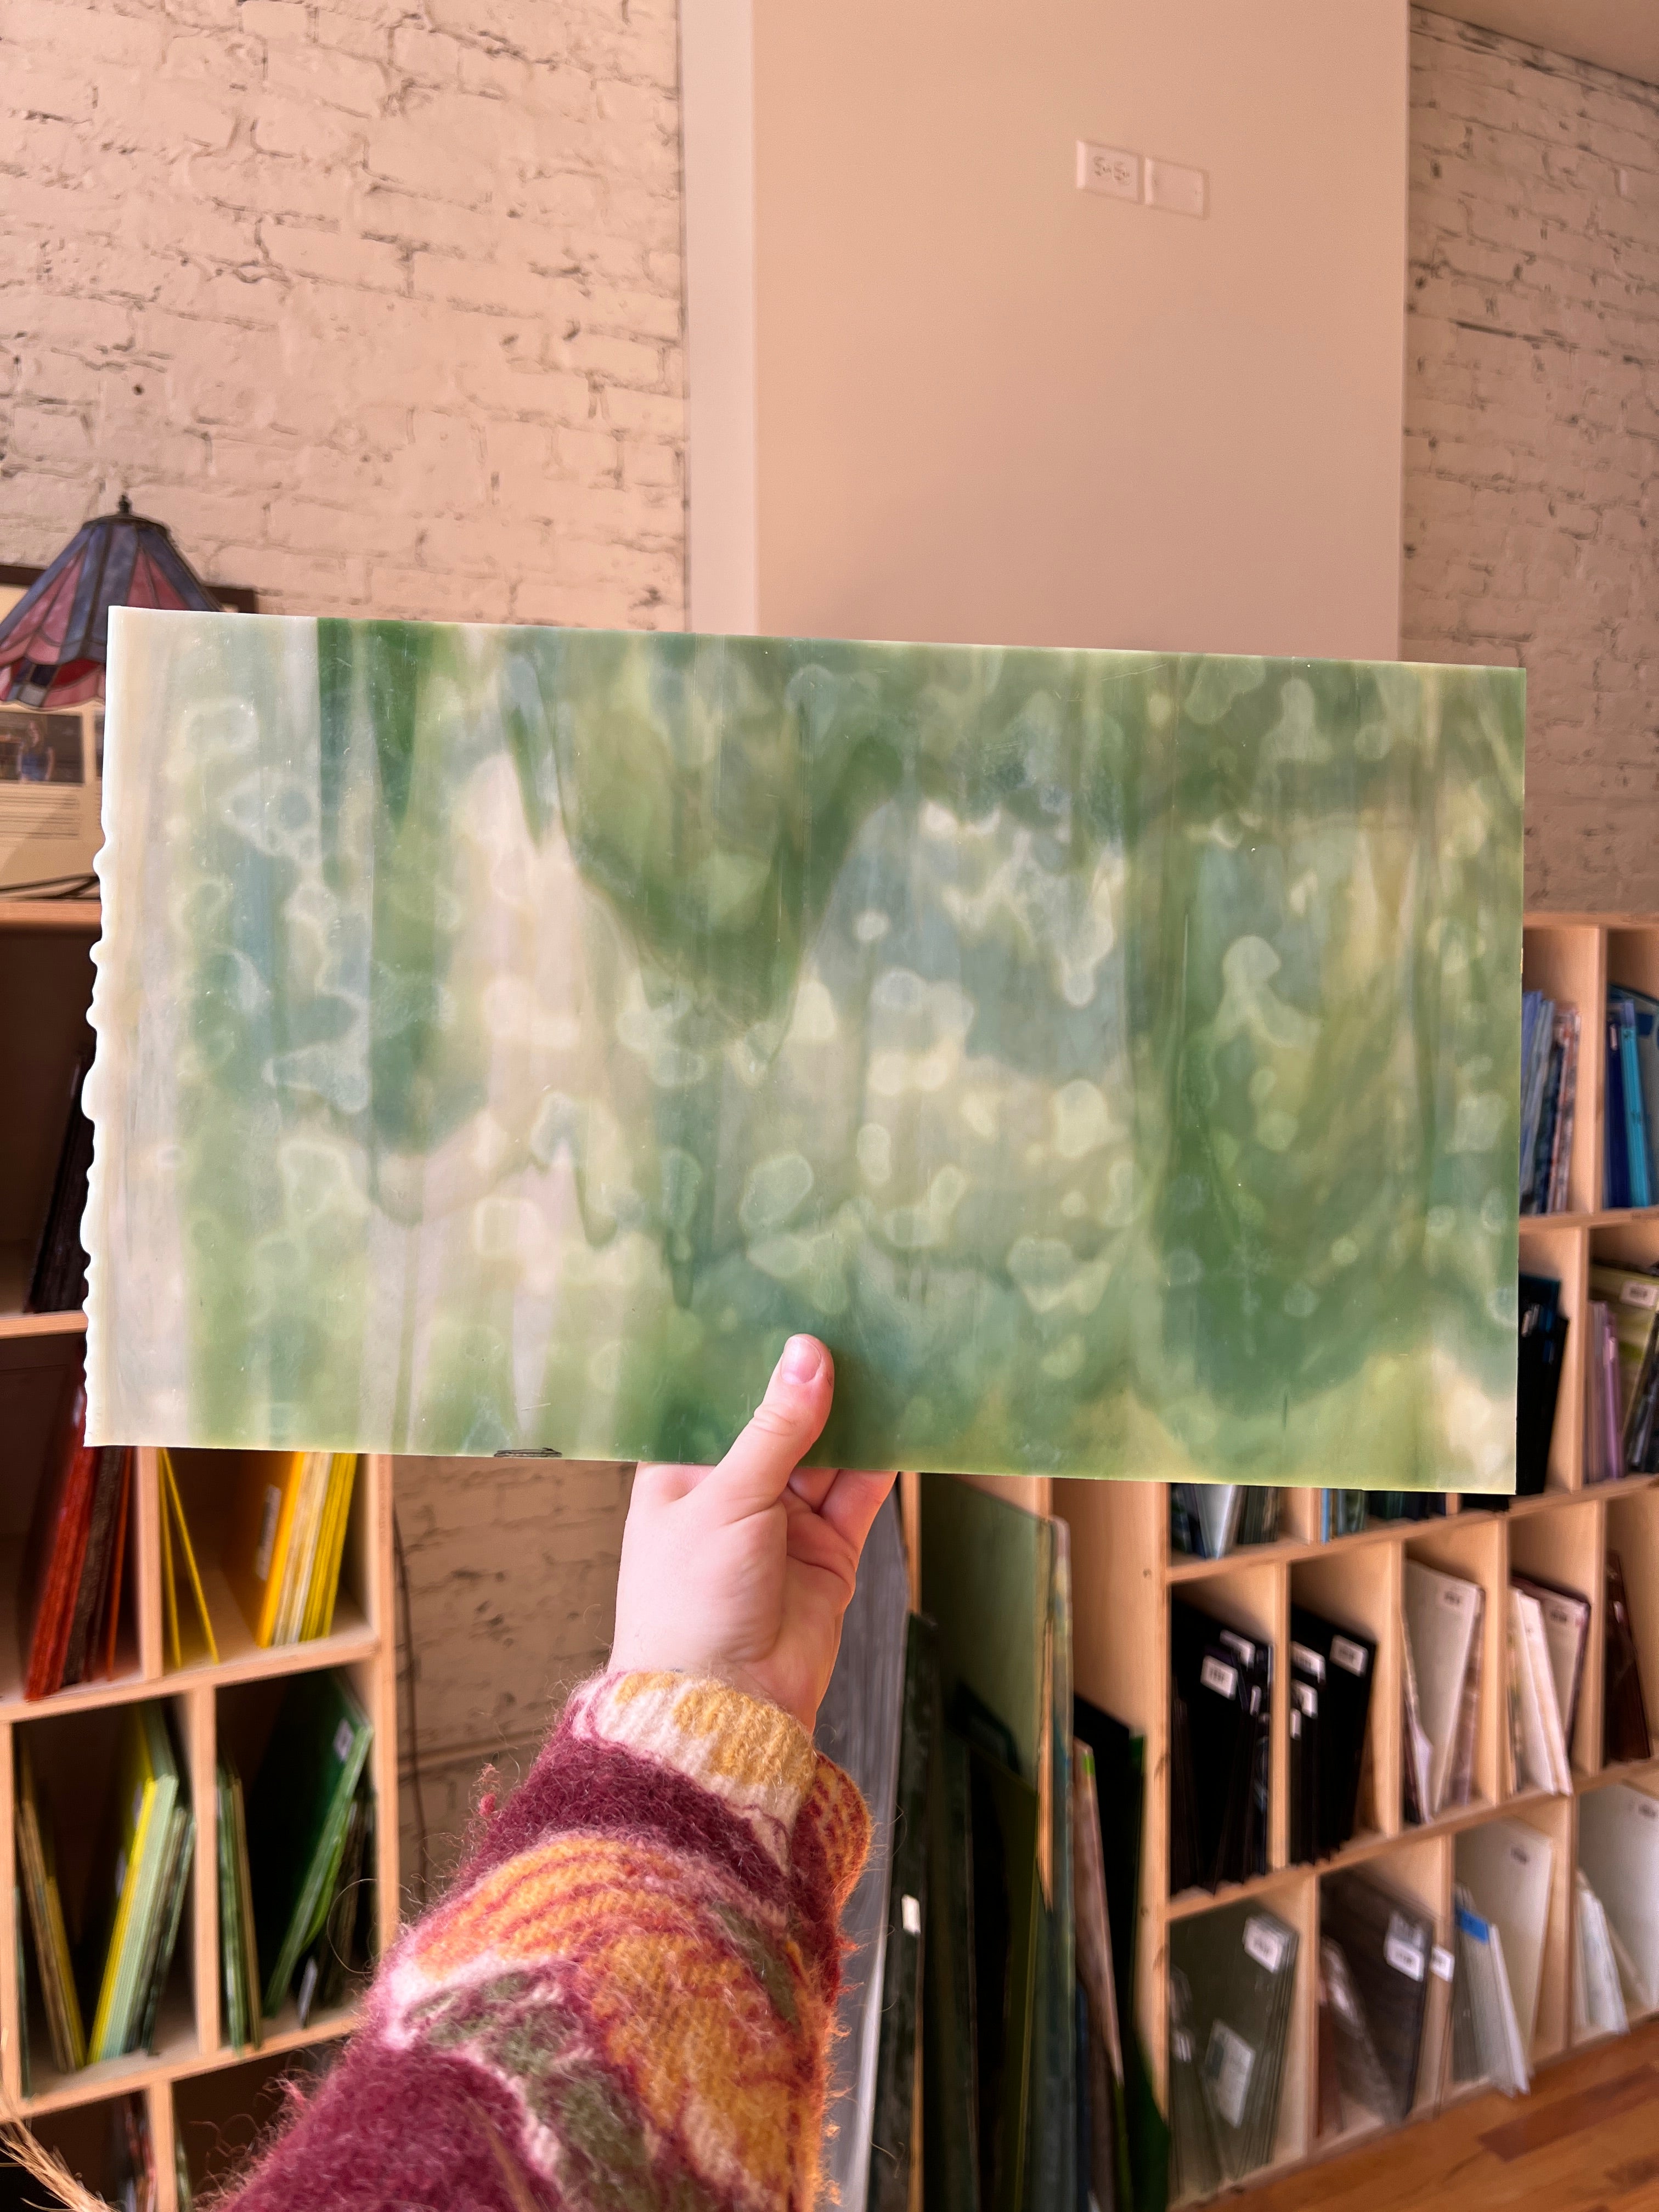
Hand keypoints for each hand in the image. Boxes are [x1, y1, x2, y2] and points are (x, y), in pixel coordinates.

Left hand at [610, 1335, 895, 1731]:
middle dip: (812, 1381)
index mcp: (681, 1473)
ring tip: (887, 1351)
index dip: (751, 1361)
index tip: (785, 1305)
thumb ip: (776, 1429)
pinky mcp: (829, 1550)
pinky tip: (906, 1413)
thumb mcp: (727, 1499)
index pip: (719, 1402)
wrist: (725, 1706)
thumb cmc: (691, 1602)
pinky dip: (883, 1458)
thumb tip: (808, 1353)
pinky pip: (859, 1491)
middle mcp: (733, 1492)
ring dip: (854, 1413)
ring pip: (827, 1452)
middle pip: (780, 1422)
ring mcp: (784, 1522)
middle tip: (850, 1316)